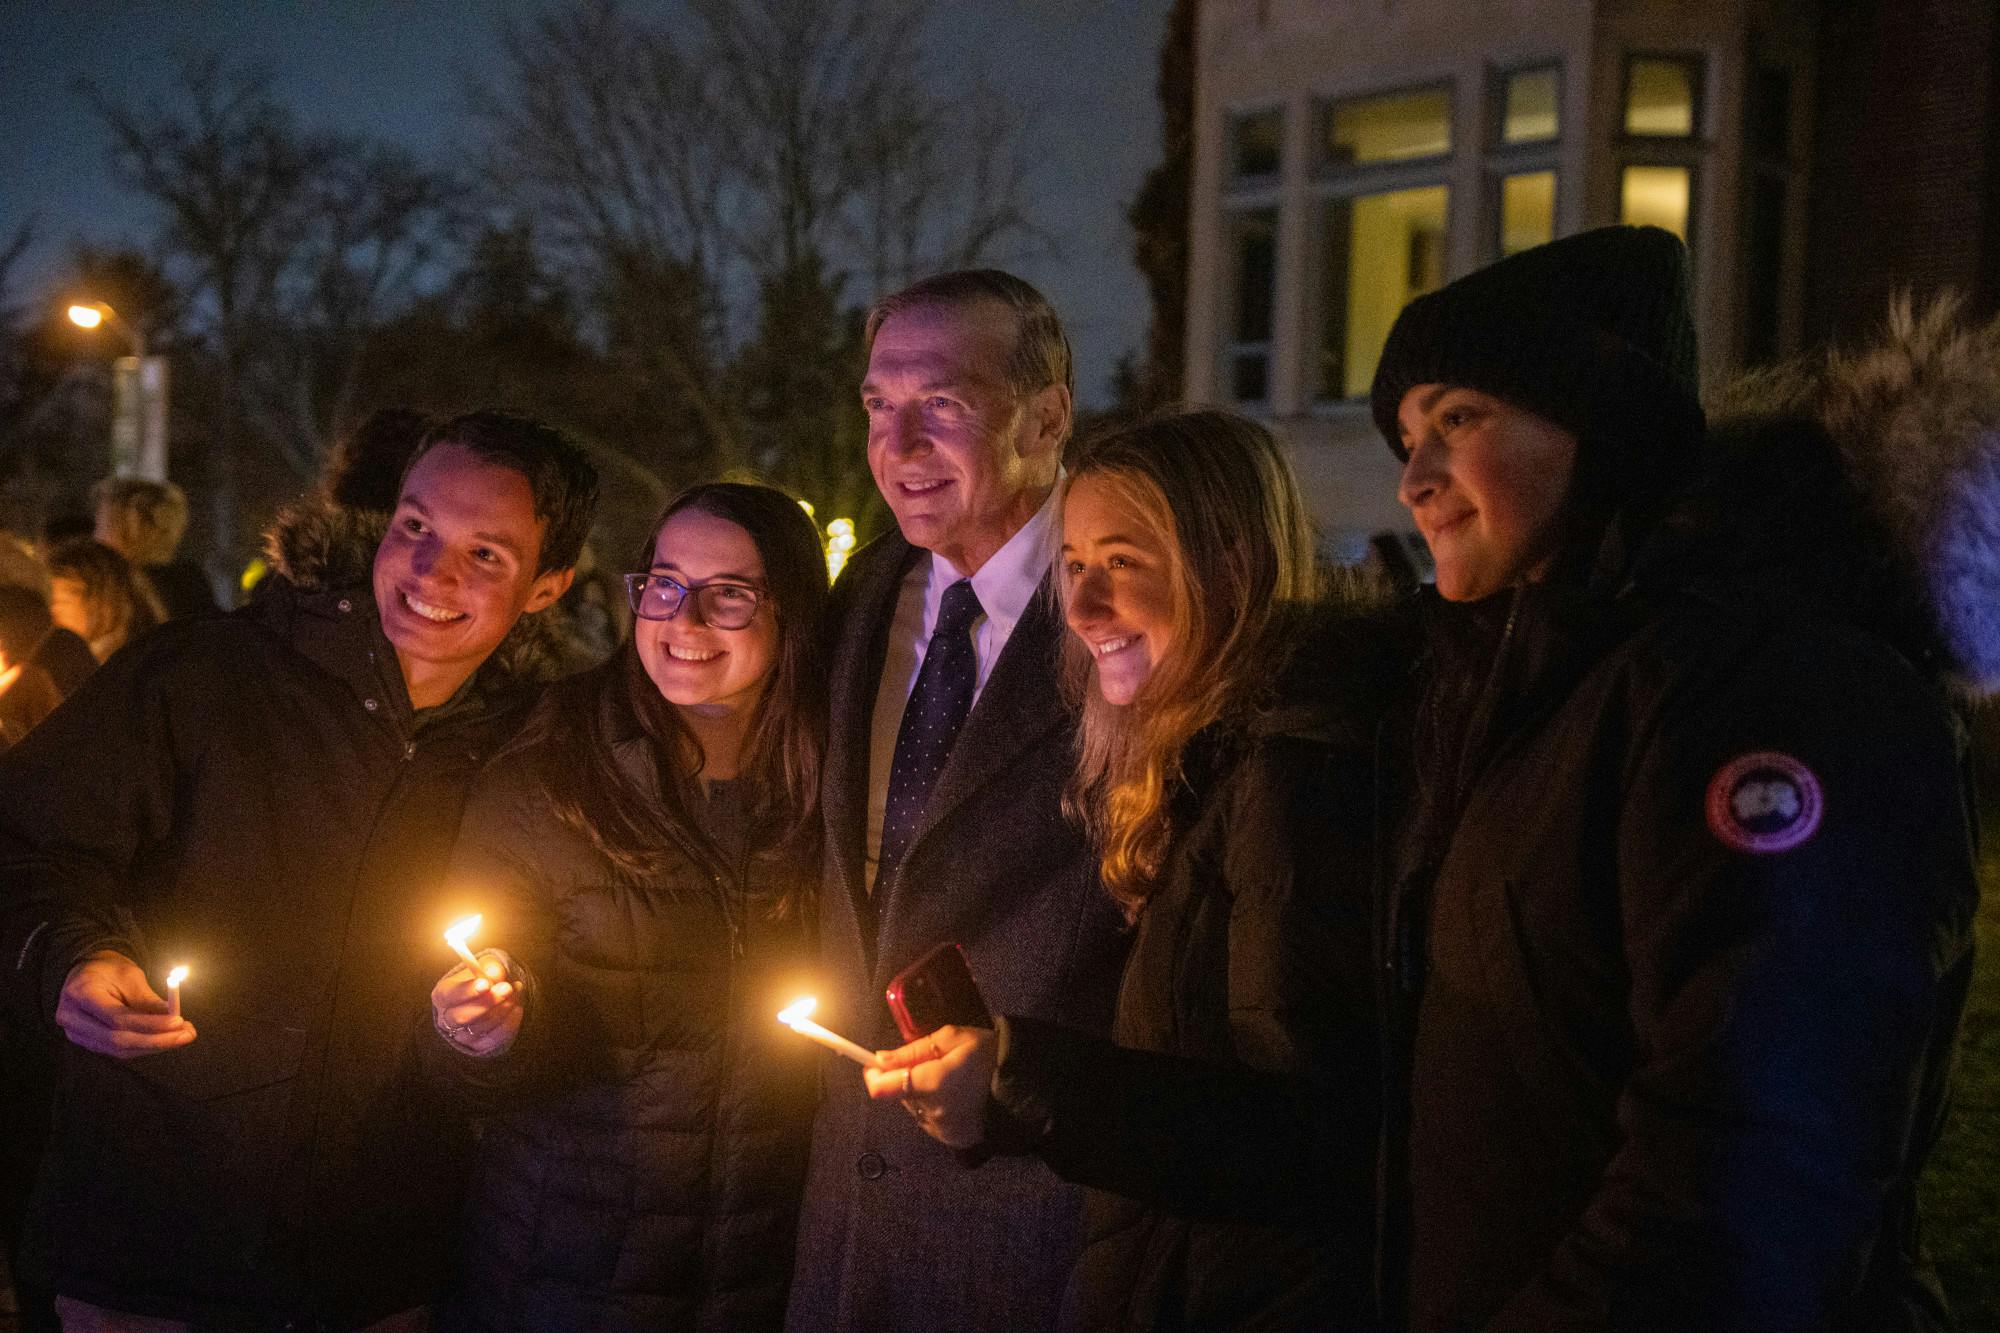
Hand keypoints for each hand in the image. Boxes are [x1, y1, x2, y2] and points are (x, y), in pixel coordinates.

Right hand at [56, 951, 195, 1057]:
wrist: (86, 973)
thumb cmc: (109, 971)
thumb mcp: (129, 976)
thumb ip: (148, 999)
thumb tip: (175, 1018)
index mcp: (81, 994)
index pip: (117, 1018)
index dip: (150, 1023)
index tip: (179, 1021)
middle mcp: (72, 1018)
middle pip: (117, 1040)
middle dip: (156, 1040)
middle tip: (186, 1035)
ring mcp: (75, 1034)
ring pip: (118, 1050)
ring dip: (153, 1046)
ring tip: (181, 1037)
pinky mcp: (86, 1042)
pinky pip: (117, 1050)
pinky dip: (143, 1047)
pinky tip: (164, 1039)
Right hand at [430, 949, 520, 1056]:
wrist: (487, 998)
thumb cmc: (482, 979)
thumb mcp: (485, 967)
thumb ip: (490, 968)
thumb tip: (496, 975)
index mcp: (443, 995)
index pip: (450, 996)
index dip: (467, 991)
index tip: (486, 983)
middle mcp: (447, 1019)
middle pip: (462, 1017)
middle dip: (487, 1002)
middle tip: (507, 988)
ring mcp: (461, 1036)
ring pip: (481, 1026)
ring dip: (503, 1008)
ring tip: (516, 991)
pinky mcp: (478, 1046)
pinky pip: (495, 1038)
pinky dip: (509, 1022)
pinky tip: (516, 1007)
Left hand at [863, 1024, 995, 1148]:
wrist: (1025, 1088)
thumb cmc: (989, 1055)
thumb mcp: (954, 1039)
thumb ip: (914, 1050)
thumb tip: (880, 1059)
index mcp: (932, 1083)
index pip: (882, 1089)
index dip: (873, 1075)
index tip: (876, 1064)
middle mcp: (932, 1112)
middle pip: (900, 1096)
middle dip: (907, 1080)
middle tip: (934, 1065)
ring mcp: (942, 1131)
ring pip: (916, 1110)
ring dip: (923, 1096)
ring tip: (952, 1082)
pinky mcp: (953, 1141)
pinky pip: (932, 1123)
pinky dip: (937, 1110)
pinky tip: (958, 1099)